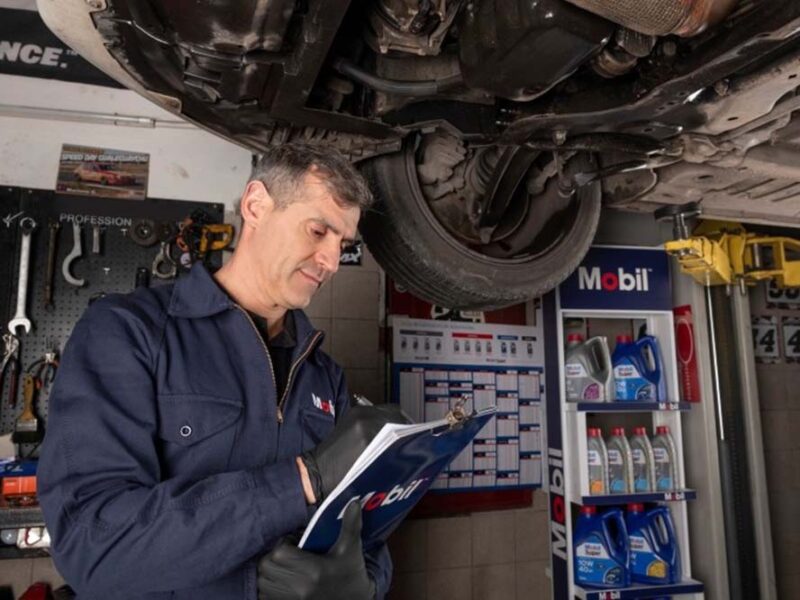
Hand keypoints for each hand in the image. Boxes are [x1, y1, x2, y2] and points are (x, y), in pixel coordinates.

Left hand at [257, 503, 374, 599]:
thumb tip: (354, 502)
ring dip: (269, 572)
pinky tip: (283, 582)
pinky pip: (264, 597)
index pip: (279, 552)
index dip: (284, 544)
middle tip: (288, 553)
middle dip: (274, 557)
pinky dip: (269, 588)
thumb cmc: (351, 573)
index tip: (296, 543)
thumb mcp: (351, 549)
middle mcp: (300, 588)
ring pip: (262, 582)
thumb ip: (350, 525)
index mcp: (314, 571)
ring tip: (285, 567)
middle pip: (266, 566)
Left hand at [301, 404, 410, 503]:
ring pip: (385, 411)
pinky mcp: (351, 415)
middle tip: (411, 435)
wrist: (316, 474)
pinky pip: (373, 412)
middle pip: (395, 412)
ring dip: (394, 420)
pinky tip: (385, 433)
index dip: (411, 429)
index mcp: (369, 431)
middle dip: (405, 423)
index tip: (416, 437)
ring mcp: (356, 414)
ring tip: (400, 435)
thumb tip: (407, 446)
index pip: (401, 421)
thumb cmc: (341, 479)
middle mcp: (363, 418)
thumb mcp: (373, 469)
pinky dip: (382, 420)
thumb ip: (390, 453)